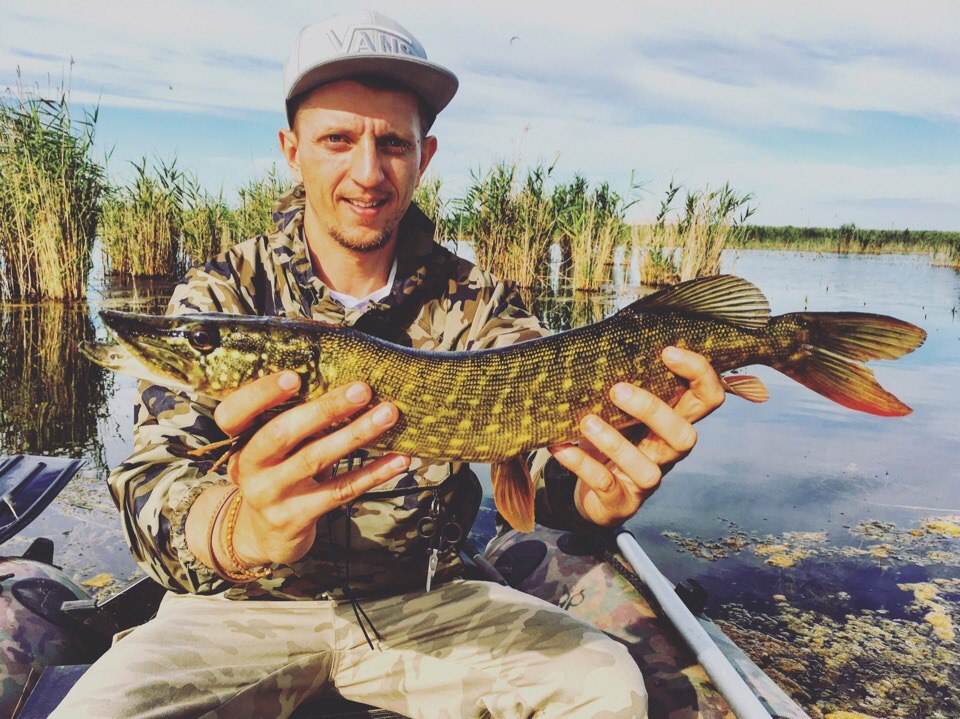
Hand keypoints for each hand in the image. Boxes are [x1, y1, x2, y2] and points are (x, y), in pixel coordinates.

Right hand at [210, 372, 408, 566]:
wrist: (263, 534)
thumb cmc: (276, 472)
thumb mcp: (270, 446)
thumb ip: (291, 417)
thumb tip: (345, 381)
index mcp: (239, 439)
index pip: (233, 412)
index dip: (261, 393)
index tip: (294, 376)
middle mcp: (249, 467)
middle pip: (281, 433)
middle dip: (325, 409)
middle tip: (362, 389)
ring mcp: (271, 495)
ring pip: (315, 459)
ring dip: (355, 434)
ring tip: (387, 414)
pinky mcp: (297, 517)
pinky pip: (340, 490)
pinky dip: (373, 473)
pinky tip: (399, 460)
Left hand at [548, 347, 723, 525]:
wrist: (591, 492)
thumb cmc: (610, 437)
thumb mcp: (619, 410)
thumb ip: (624, 383)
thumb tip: (602, 341)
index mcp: (673, 423)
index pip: (707, 399)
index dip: (699, 374)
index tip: (668, 351)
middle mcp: (666, 453)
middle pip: (685, 436)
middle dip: (654, 410)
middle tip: (617, 390)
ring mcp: (646, 480)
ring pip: (648, 469)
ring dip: (616, 443)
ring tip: (587, 422)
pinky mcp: (621, 501)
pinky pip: (606, 485)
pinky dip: (583, 465)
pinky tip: (561, 448)